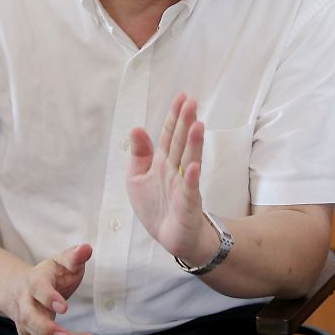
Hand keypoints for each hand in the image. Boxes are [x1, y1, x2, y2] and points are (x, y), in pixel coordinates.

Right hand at [6, 243, 94, 334]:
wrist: (20, 288)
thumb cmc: (49, 275)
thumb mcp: (61, 261)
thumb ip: (75, 256)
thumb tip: (86, 248)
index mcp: (34, 281)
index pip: (38, 290)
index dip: (49, 298)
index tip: (64, 307)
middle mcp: (25, 302)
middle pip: (30, 318)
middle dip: (46, 329)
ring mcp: (25, 321)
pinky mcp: (29, 334)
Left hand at [126, 92, 209, 261]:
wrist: (172, 237)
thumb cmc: (157, 207)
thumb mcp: (137, 179)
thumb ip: (139, 154)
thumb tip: (136, 128)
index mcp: (162, 162)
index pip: (168, 135)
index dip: (173, 117)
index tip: (181, 97)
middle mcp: (175, 169)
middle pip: (179, 142)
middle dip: (185, 122)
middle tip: (191, 102)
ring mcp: (183, 185)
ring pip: (188, 160)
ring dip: (193, 143)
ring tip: (197, 124)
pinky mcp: (188, 203)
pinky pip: (190, 189)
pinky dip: (192, 178)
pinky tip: (194, 166)